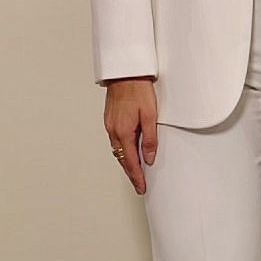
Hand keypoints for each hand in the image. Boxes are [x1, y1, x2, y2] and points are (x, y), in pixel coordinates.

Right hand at [103, 77, 157, 195]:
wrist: (125, 72)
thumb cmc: (138, 89)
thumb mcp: (150, 115)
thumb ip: (150, 139)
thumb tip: (149, 158)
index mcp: (123, 132)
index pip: (131, 162)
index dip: (137, 177)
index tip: (141, 187)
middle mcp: (113, 130)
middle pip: (122, 159)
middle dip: (131, 173)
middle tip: (139, 185)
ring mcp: (110, 124)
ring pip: (117, 150)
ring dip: (126, 162)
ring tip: (135, 172)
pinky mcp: (110, 119)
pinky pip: (115, 141)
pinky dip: (122, 150)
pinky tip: (128, 151)